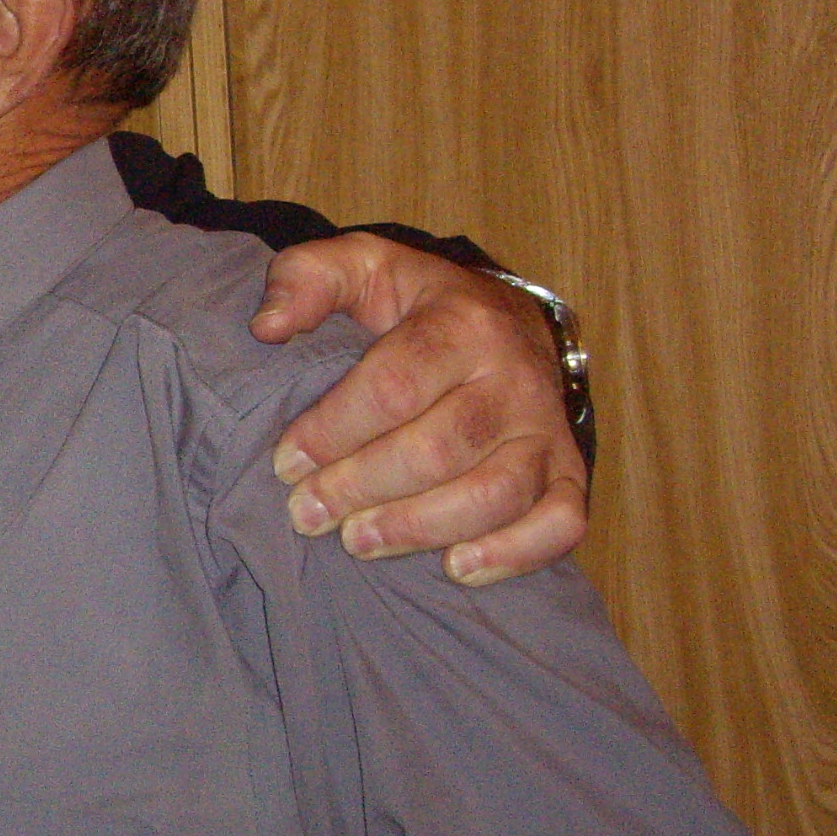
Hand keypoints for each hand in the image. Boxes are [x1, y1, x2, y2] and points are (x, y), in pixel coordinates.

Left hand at [248, 232, 586, 584]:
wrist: (508, 322)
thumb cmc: (418, 305)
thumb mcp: (361, 268)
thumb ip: (306, 279)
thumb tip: (268, 327)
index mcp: (462, 323)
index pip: (394, 386)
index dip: (333, 431)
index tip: (286, 462)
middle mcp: (514, 377)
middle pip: (438, 448)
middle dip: (361, 487)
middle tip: (307, 513)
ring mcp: (547, 429)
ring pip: (496, 493)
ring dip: (420, 528)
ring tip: (358, 542)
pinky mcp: (568, 472)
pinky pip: (560, 522)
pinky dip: (513, 553)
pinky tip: (456, 567)